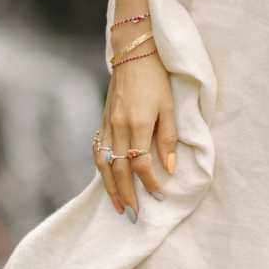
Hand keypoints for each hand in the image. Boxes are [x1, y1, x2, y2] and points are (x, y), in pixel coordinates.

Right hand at [93, 49, 176, 214]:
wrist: (134, 53)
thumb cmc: (157, 78)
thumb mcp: (169, 107)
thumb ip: (169, 138)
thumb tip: (169, 168)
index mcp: (138, 124)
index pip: (140, 164)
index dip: (150, 183)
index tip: (159, 196)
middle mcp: (119, 127)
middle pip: (119, 170)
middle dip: (126, 195)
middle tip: (133, 216)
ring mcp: (107, 124)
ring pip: (104, 164)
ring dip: (110, 187)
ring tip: (118, 205)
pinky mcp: (103, 120)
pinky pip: (99, 150)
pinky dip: (102, 169)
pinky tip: (107, 179)